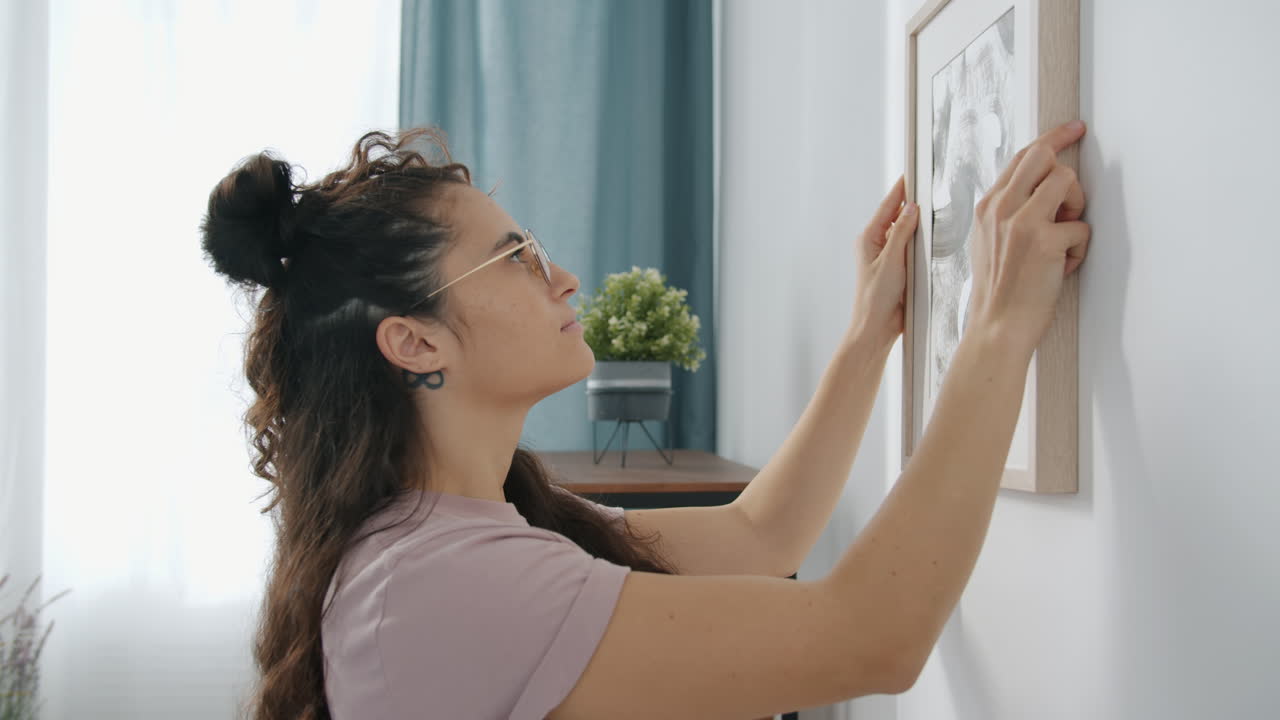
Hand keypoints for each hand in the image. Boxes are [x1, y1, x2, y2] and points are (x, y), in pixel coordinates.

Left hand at [850, 175, 917, 348]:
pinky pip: (910, 245)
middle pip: (897, 214)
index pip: (888, 205)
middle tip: (927, 182)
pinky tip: (931, 233)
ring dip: (917, 220)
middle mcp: (877, 243)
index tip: (911, 171)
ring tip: (932, 203)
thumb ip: (902, 233)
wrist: (877, 327)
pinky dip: (920, 238)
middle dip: (911, 200)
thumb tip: (911, 208)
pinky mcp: (898, 266)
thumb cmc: (876, 298)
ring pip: (905, 229)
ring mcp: (887, 254)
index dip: (901, 188)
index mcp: (869, 238)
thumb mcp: (891, 262)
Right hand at [966, 120, 1089, 351]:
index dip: (1052, 139)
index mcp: (987, 207)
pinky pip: (1081, 226)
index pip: (1021, 158)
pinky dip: (1079, 249)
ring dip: (1075, 206)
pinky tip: (1063, 267)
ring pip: (1066, 180)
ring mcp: (1021, 222)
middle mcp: (1000, 208)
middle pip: (1042, 155)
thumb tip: (1040, 190)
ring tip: (1063, 236)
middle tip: (1079, 169)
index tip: (1072, 129)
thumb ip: (1007, 213)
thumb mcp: (989, 243)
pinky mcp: (1044, 240)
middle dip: (1067, 159)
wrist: (996, 327)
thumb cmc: (999, 291)